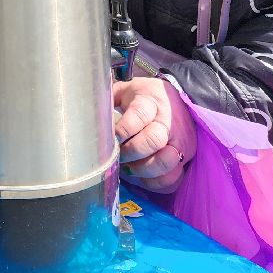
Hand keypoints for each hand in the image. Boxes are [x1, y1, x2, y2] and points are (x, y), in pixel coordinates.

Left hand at [112, 77, 197, 192]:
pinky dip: (155, 182)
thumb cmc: (144, 97)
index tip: (113, 138)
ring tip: (128, 168)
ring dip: (143, 170)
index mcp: (150, 101)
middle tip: (118, 155)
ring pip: (166, 162)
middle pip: (153, 140)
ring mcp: (180, 141)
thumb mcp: (126, 90)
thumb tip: (87, 113)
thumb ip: (109, 99)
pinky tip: (141, 177)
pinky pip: (173, 177)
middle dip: (131, 152)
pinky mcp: (185, 158)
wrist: (177, 100)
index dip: (124, 129)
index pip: (139, 115)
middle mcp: (168, 122)